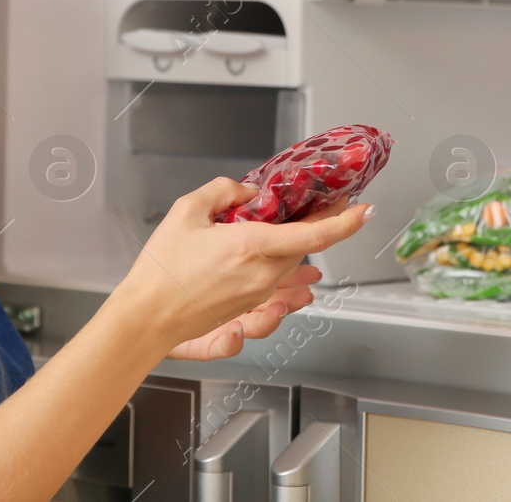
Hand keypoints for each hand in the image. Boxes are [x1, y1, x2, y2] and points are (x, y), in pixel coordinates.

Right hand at [116, 179, 371, 359]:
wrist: (146, 318)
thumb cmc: (161, 269)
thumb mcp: (187, 211)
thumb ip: (223, 192)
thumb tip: (247, 193)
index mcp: (250, 248)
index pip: (313, 236)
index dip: (344, 222)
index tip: (364, 209)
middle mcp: (261, 275)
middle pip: (308, 248)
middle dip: (322, 224)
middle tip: (327, 201)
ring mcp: (257, 294)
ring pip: (293, 263)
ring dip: (299, 243)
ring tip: (296, 221)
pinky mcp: (248, 305)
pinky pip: (275, 278)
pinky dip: (280, 259)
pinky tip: (267, 246)